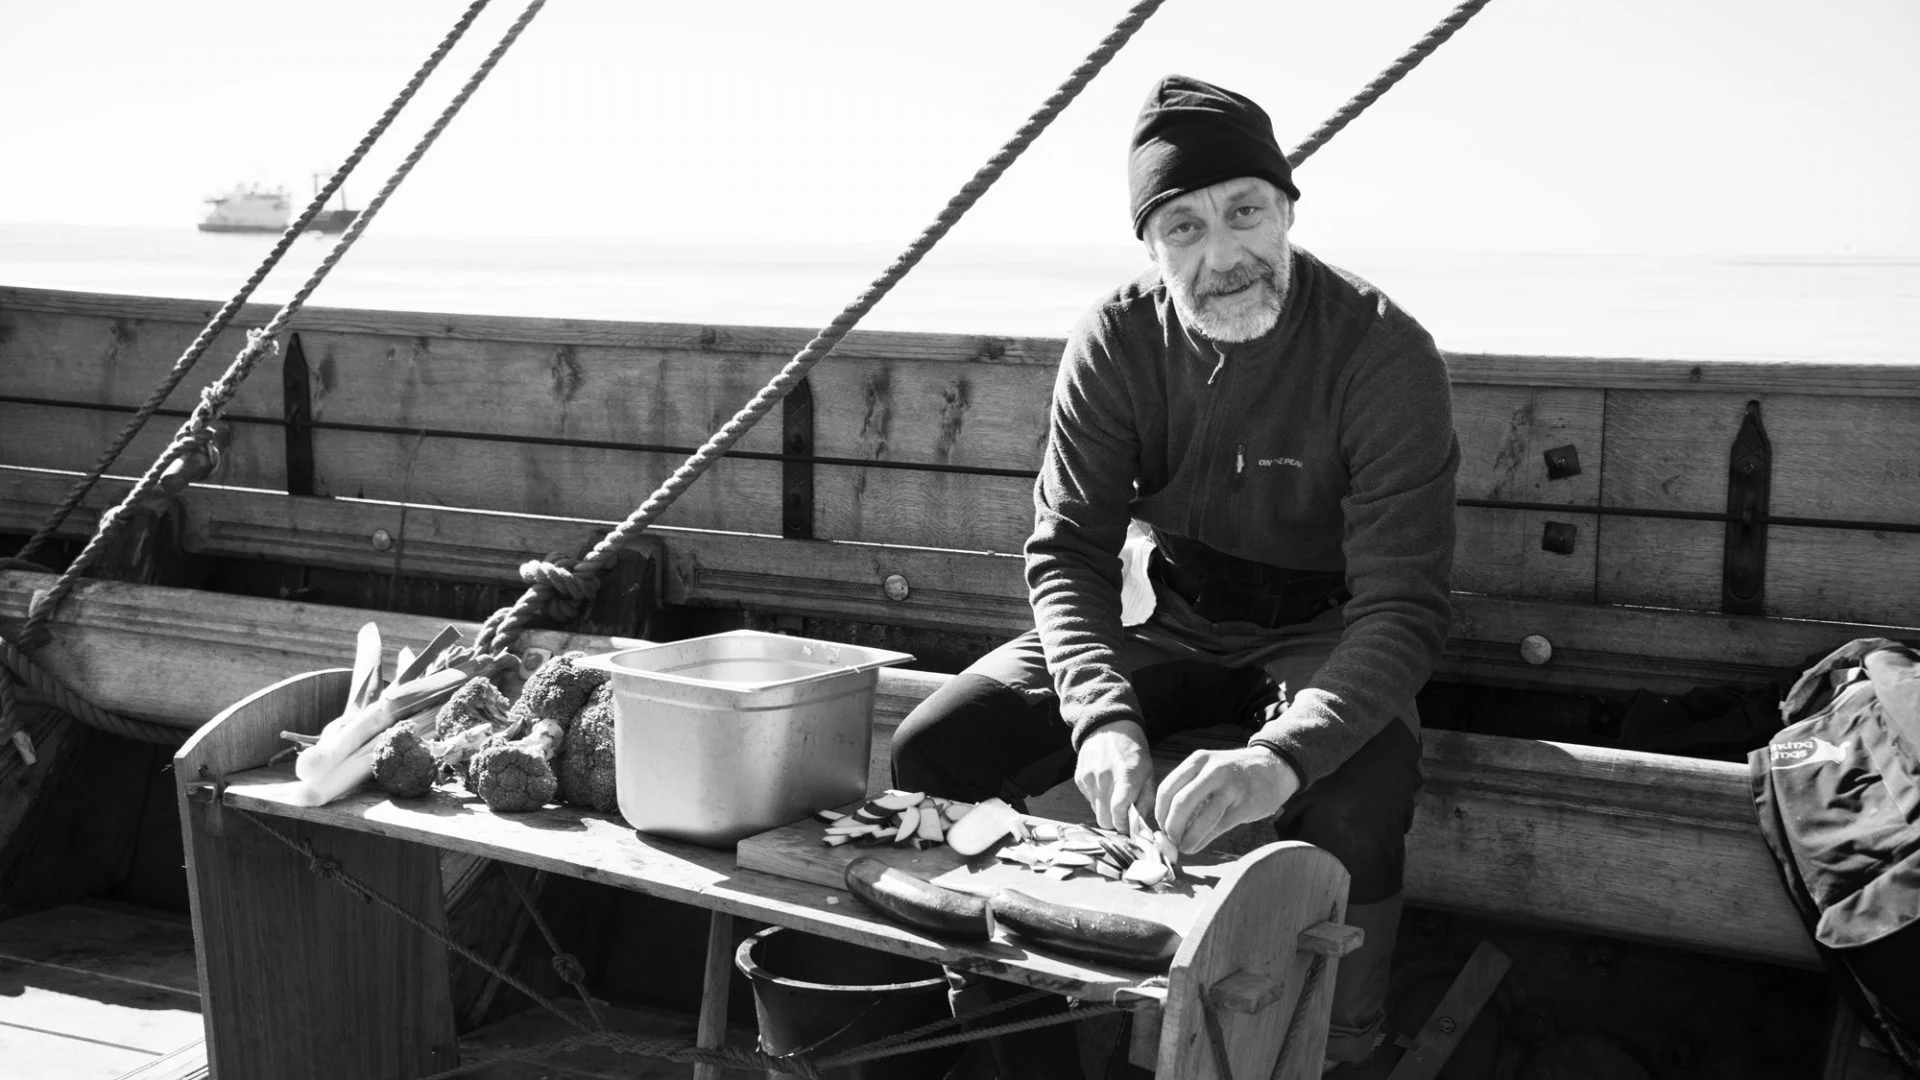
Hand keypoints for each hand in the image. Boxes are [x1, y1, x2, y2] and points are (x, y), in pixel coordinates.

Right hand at [1075, 720, 1154, 830]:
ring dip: (1106, 810)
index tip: (1130, 827)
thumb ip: (1146, 799)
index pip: (1118, 811)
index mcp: (1126, 776)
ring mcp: (1089, 778)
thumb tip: (1139, 823)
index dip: (1124, 826)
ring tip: (1115, 795)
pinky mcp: (1080, 778)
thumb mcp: (1148, 772)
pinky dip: (1098, 799)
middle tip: (1123, 815)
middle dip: (1115, 822)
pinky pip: (1089, 800)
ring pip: (1096, 812)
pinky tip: (1105, 786)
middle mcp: (1104, 778)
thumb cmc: (1133, 750)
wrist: (1109, 727)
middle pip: (1104, 820)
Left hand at [1153, 747, 1300, 854]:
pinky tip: (1197, 846)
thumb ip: (1189, 789)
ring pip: (1201, 817)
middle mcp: (1212, 770)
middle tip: (1170, 840)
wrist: (1274, 767)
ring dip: (1188, 838)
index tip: (1161, 827)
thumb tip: (1167, 823)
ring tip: (1184, 847)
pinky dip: (1204, 840)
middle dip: (1171, 827)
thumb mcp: (1209, 769)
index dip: (1160, 812)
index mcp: (1198, 760)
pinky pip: (1219, 826)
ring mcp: (1231, 787)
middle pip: (1181, 803)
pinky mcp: (1245, 804)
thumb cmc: (1235, 774)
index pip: (1167, 788)